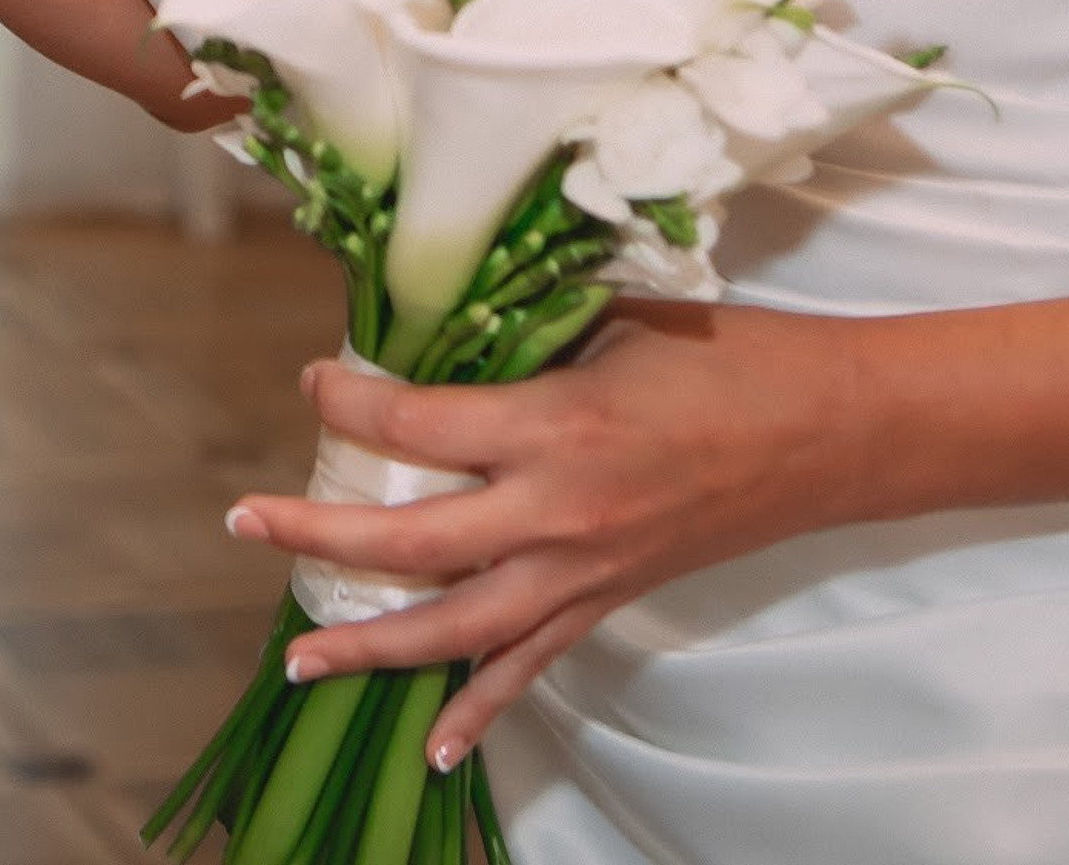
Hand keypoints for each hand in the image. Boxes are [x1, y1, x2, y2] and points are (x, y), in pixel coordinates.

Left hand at [223, 303, 840, 768]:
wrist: (825, 431)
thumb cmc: (716, 355)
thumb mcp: (606, 319)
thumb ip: (514, 334)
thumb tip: (424, 325)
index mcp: (555, 426)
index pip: (416, 427)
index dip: (348, 405)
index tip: (311, 383)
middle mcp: (559, 514)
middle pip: (411, 542)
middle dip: (316, 536)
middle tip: (243, 521)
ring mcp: (585, 574)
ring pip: (456, 627)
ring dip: (370, 646)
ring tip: (296, 658)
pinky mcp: (609, 605)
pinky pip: (530, 669)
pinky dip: (479, 712)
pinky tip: (431, 749)